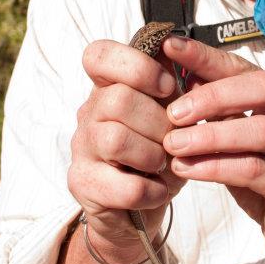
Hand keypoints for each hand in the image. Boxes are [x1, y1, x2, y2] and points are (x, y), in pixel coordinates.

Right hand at [67, 38, 186, 263]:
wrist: (138, 212)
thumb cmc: (158, 156)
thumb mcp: (172, 118)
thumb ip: (175, 89)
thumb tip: (183, 51)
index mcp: (108, 88)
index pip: (98, 56)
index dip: (136, 66)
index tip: (167, 86)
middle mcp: (88, 114)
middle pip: (118, 100)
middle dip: (159, 123)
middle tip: (173, 140)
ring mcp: (81, 149)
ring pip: (116, 139)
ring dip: (153, 156)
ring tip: (163, 165)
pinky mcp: (83, 184)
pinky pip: (126, 186)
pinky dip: (153, 191)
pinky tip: (158, 191)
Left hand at [161, 35, 264, 263]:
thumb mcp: (241, 142)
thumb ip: (220, 114)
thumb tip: (180, 80)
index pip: (245, 68)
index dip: (207, 57)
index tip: (171, 46)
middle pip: (262, 89)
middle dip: (214, 96)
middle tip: (174, 111)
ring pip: (260, 131)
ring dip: (211, 135)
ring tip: (174, 143)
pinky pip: (256, 170)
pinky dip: (217, 167)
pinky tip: (187, 169)